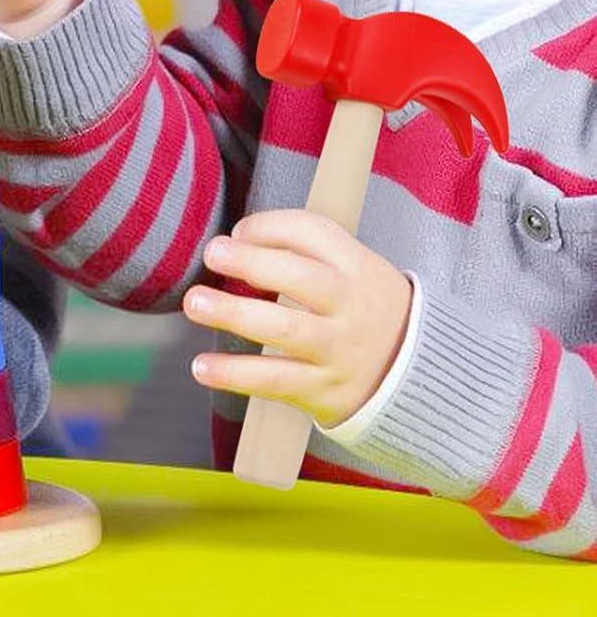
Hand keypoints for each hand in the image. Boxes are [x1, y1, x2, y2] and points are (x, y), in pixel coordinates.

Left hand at [182, 211, 412, 427]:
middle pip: (301, 278)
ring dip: (235, 315)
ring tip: (195, 303)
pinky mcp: (324, 390)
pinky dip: (236, 374)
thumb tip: (238, 239)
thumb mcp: (355, 269)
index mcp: (357, 267)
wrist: (420, 378)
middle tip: (213, 253)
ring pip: (285, 330)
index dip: (270, 226)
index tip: (236, 232)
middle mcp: (350, 307)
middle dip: (253, 262)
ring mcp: (338, 350)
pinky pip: (275, 380)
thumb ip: (304, 250)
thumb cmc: (365, 309)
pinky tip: (201, 366)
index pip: (314, 232)